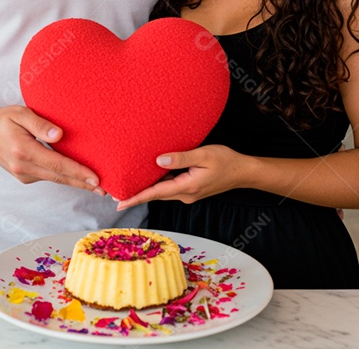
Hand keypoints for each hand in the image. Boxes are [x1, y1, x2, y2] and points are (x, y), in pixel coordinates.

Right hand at [0, 105, 103, 194]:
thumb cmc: (3, 120)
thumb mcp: (20, 114)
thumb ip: (40, 124)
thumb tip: (60, 135)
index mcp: (24, 151)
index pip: (57, 165)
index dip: (78, 173)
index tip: (96, 179)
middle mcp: (23, 167)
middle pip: (60, 178)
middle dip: (83, 184)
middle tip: (105, 190)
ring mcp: (23, 175)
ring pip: (55, 180)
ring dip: (75, 183)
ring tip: (96, 185)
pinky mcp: (24, 176)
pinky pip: (48, 177)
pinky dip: (63, 178)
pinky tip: (76, 177)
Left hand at [116, 145, 248, 209]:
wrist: (243, 172)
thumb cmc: (226, 161)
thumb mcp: (204, 155)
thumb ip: (181, 158)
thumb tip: (158, 161)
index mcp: (187, 187)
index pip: (156, 193)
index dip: (136, 198)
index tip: (119, 203)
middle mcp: (186, 194)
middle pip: (156, 195)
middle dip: (136, 195)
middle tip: (115, 196)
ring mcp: (189, 193)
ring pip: (163, 191)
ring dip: (146, 190)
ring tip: (128, 186)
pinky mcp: (191, 189)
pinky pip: (171, 187)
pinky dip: (158, 184)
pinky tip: (150, 176)